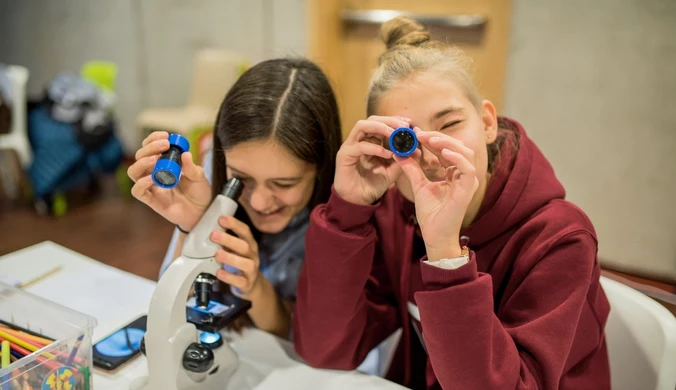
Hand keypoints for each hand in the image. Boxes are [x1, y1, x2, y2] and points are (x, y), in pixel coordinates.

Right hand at [128, 131, 211, 230]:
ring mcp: (151, 186)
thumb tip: (185, 153)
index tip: (165, 136)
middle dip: (149, 148)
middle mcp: (154, 173)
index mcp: (164, 164)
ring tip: (155, 160)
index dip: (153, 139)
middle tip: (164, 145)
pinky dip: (141, 183)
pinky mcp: (152, 200)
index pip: (150, 148)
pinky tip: (152, 179)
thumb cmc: (199, 193)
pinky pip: (137, 191)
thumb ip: (192, 167)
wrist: (202, 213)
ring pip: (133, 172)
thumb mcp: (199, 177)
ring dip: (142, 162)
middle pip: (139, 156)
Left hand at [211, 215, 261, 296]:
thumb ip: (225, 241)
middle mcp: (252, 256)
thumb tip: (205, 228)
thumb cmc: (239, 262)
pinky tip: (219, 273)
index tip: (221, 218)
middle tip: (213, 235)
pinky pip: (241, 281)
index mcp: (249, 244)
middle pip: (245, 246)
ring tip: (217, 254)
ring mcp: (252, 271)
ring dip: (231, 258)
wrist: (252, 285)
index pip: (245, 231)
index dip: (234, 224)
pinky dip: (230, 277)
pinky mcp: (247, 284)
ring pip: (246, 264)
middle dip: (229, 240)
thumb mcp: (235, 249)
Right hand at [334, 116, 410, 204]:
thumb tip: (417, 151)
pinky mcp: (344, 156)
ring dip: (380, 128)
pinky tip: (387, 154)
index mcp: (369, 141)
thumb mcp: (392, 171)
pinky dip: (375, 148)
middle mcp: (358, 140)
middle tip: (404, 126)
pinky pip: (360, 146)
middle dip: (389, 121)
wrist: (358, 202)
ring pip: (362, 126)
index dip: (395, 120)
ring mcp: (349, 146)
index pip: (381, 123)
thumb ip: (402, 160)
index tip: (409, 123)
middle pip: (372, 120)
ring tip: (395, 134)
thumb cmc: (373, 185)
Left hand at [395, 129, 478, 260]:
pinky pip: (467, 168)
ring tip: (430, 139)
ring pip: (465, 153)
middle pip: (457, 147)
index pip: (446, 149)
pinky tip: (443, 153)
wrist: (434, 234)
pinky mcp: (468, 190)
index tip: (416, 132)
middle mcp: (463, 175)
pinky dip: (457, 158)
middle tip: (420, 133)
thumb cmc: (430, 213)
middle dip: (439, 137)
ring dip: (448, 143)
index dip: (433, 139)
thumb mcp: (418, 185)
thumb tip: (398, 152)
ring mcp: (468, 181)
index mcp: (454, 172)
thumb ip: (411, 168)